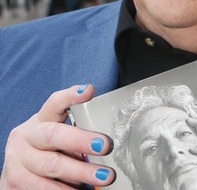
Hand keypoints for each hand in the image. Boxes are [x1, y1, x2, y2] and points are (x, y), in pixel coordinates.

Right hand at [0, 85, 115, 188]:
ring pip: (51, 166)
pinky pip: (43, 188)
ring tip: (104, 177)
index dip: (70, 97)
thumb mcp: (61, 139)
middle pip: (53, 135)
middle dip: (81, 141)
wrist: (20, 177)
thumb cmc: (49, 153)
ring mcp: (17, 162)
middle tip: (106, 146)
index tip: (88, 91)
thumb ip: (77, 133)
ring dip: (81, 173)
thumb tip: (109, 140)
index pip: (53, 104)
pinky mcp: (14, 183)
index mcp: (40, 121)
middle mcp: (25, 138)